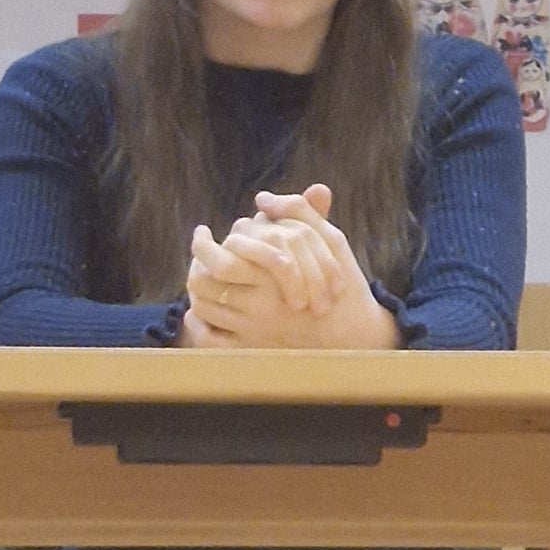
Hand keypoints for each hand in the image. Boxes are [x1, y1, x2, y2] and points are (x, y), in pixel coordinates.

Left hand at [180, 183, 399, 350]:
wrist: (355, 334)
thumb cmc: (344, 283)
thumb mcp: (331, 241)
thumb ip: (299, 212)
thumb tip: (262, 198)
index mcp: (272, 277)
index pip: (218, 255)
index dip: (204, 242)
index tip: (203, 232)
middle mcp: (257, 306)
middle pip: (202, 281)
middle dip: (193, 263)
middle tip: (197, 253)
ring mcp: (253, 331)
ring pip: (202, 307)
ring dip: (196, 289)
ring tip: (201, 274)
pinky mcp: (252, 350)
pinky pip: (210, 340)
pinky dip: (198, 324)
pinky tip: (200, 310)